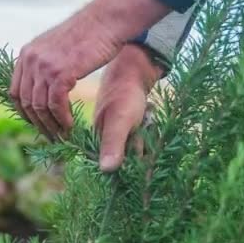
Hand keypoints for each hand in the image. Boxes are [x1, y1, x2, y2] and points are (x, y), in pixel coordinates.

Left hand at [9, 0, 170, 139]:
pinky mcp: (61, 72)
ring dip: (51, 124)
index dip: (25, 113)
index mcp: (26, 54)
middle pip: (25, 102)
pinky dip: (62, 118)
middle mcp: (30, 59)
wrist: (105, 21)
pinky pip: (55, 104)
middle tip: (51, 136)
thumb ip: (45, 64)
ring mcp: (44, 66)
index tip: (38, 124)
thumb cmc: (87, 35)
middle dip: (38, 123)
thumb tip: (42, 86)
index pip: (15, 92)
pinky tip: (70, 124)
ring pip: (40, 106)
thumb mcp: (56, 47)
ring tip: (63, 134)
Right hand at [94, 44, 163, 171]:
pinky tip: (147, 122)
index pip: (110, 167)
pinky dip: (148, 135)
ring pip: (136, 151)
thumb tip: (106, 170)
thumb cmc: (124, 95)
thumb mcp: (119, 121)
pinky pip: (141, 142)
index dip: (126, 165)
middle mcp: (105, 142)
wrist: (134, 72)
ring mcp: (118, 136)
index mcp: (95, 141)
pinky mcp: (128, 131)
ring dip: (146, 142)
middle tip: (140, 130)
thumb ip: (113, 144)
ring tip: (144, 122)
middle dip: (138, 150)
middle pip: (126, 160)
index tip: (137, 152)